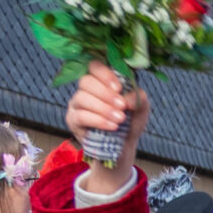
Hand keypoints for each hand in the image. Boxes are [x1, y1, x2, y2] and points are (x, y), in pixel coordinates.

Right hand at [65, 63, 147, 195]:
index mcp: (101, 81)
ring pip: (82, 98)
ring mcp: (76, 104)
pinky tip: (112, 126)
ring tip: (120, 119)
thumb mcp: (140, 109)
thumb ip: (138, 98)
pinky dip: (98, 120)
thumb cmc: (130, 123)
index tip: (120, 88)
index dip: (105, 74)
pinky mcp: (72, 120)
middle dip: (106, 94)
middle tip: (122, 107)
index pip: (94, 66)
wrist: (123, 147)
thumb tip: (127, 97)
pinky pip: (80, 116)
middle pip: (86, 81)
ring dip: (103, 108)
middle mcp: (86, 89)